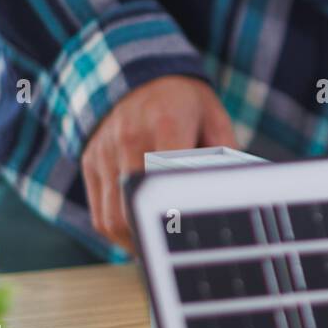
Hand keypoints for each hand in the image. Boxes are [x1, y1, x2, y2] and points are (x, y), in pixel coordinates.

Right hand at [82, 75, 236, 250]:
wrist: (137, 73)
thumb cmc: (184, 101)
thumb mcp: (214, 118)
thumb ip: (225, 154)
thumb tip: (236, 193)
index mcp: (165, 122)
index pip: (168, 175)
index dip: (178, 210)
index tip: (194, 233)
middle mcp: (129, 137)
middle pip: (135, 204)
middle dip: (155, 235)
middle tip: (179, 254)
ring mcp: (104, 151)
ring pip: (111, 215)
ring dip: (134, 241)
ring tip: (160, 251)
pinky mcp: (90, 162)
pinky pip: (99, 210)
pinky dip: (117, 230)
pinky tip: (139, 238)